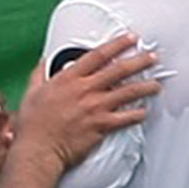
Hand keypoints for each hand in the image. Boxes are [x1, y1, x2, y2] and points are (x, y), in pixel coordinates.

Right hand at [16, 34, 159, 168]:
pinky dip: (138, 114)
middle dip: (139, 61)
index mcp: (68, 79)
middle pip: (119, 70)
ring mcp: (96, 108)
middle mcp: (85, 90)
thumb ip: (40, 74)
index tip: (129, 38)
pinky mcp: (102, 125)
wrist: (39, 149)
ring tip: (156, 84)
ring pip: (128, 92)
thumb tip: (43, 62)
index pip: (97, 55)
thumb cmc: (33, 125)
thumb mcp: (32, 93)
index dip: (117, 44)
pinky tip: (144, 111)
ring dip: (146, 86)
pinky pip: (127, 118)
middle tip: (151, 57)